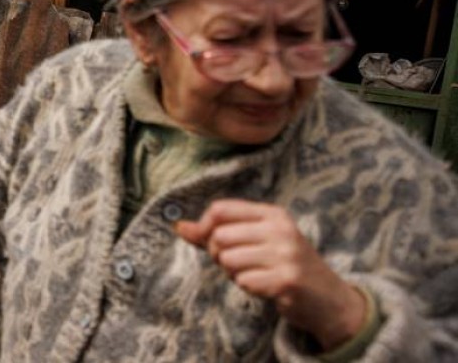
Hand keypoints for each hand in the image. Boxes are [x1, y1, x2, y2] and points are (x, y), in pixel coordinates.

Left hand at [176, 199, 367, 350]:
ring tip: (255, 274)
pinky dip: (248, 287)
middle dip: (220, 255)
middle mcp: (280, 229)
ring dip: (234, 273)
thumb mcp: (256, 241)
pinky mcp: (286, 280)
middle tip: (242, 264)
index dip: (205, 228)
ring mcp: (285, 254)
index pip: (220, 209)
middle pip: (219, 236)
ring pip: (228, 260)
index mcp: (273, 214)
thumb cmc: (284, 266)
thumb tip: (179, 226)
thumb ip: (216, 232)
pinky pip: (243, 281)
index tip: (213, 243)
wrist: (330, 300)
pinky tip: (266, 287)